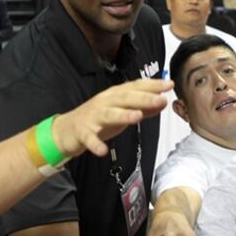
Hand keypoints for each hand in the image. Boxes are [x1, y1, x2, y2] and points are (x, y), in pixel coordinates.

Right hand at [51, 78, 170, 157]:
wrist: (67, 129)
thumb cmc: (97, 119)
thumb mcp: (121, 111)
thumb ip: (142, 108)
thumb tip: (162, 102)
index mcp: (114, 96)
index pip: (135, 87)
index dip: (151, 85)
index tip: (169, 85)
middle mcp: (104, 103)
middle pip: (124, 98)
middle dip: (143, 99)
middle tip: (159, 99)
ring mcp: (93, 117)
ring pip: (109, 114)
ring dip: (122, 115)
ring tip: (137, 117)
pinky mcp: (83, 133)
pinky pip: (89, 139)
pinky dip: (95, 144)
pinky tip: (102, 151)